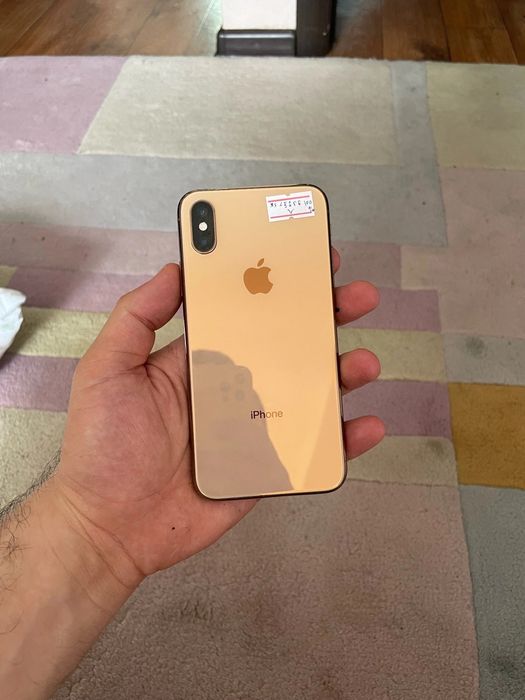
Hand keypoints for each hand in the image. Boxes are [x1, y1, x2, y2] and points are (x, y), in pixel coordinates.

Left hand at [51, 250, 383, 586]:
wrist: (110, 527)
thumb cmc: (103, 445)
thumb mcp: (107, 369)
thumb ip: (136, 316)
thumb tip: (176, 266)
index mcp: (198, 358)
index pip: (246, 311)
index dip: (277, 284)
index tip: (309, 258)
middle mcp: (232, 385)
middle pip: (288, 345)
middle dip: (325, 318)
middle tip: (357, 297)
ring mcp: (253, 426)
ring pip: (309, 392)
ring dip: (343, 372)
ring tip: (363, 362)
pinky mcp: (266, 466)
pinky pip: (312, 448)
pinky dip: (344, 439)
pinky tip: (365, 425)